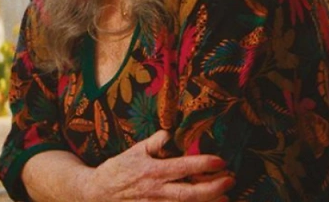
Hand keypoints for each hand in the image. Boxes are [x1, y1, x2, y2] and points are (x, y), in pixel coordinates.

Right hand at [80, 130, 233, 201]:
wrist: (97, 194)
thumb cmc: (118, 170)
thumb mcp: (135, 150)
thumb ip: (155, 142)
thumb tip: (170, 133)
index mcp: (152, 170)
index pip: (183, 167)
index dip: (204, 164)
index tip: (221, 161)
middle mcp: (156, 191)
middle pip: (191, 193)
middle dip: (214, 188)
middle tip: (231, 180)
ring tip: (226, 197)